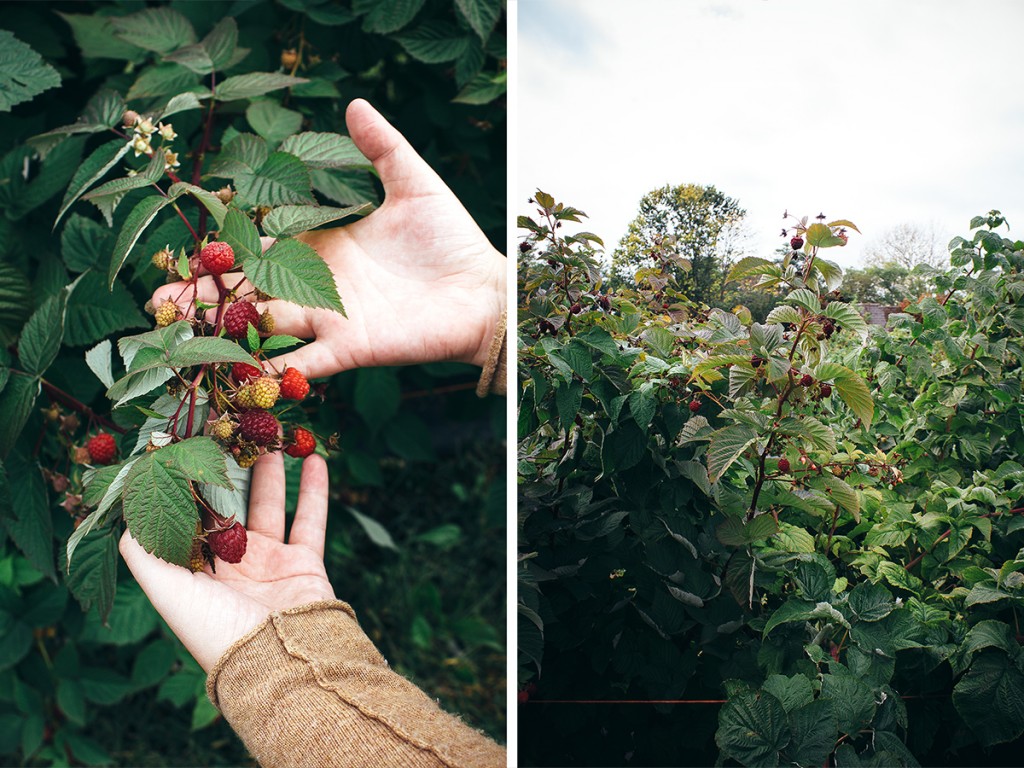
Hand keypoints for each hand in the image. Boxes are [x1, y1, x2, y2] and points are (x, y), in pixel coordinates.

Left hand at [119, 453, 334, 671]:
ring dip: (270, 472)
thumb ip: (143, 552)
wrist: (279, 660)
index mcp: (195, 575)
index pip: (188, 519)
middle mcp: (231, 567)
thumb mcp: (167, 591)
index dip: (187, 483)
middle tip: (229, 431)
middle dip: (228, 470)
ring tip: (269, 436)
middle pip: (228, 506)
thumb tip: (125, 513)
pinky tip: (314, 457)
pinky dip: (314, 488)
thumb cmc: (215, 628)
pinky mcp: (305, 562)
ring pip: (268, 506)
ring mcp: (270, 563)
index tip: (188, 445)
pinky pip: (310, 518)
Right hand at [153, 98, 505, 378]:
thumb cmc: (451, 239)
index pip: (262, 247)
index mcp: (324, 246)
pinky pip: (304, 362)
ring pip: (265, 327)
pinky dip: (273, 370)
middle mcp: (319, 286)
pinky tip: (237, 374)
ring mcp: (331, 319)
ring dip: (224, 332)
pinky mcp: (351, 347)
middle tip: (160, 300)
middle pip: (251, 292)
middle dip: (207, 297)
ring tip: (179, 335)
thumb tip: (354, 104)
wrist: (483, 292)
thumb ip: (382, 149)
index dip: (225, 250)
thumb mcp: (414, 184)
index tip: (184, 250)